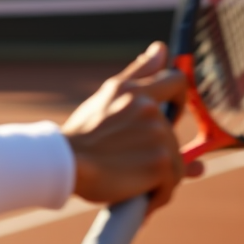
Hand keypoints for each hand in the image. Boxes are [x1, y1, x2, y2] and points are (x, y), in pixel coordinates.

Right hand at [62, 42, 202, 213]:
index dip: (178, 100)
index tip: (169, 114)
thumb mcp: (106, 97)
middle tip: (127, 160)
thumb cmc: (81, 135)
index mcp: (135, 91)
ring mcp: (158, 135)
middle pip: (172, 134)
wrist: (65, 163)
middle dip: (156, 150)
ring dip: (156, 174)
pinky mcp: (162, 163)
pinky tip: (135, 195)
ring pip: (174, 162)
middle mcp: (149, 108)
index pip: (176, 81)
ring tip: (126, 178)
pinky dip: (156, 195)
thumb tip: (161, 48)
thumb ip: (138, 73)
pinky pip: (171, 184)